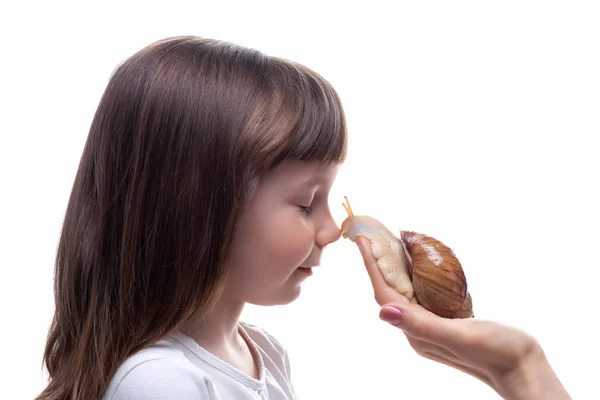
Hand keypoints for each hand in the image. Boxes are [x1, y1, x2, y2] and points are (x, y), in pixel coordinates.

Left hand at [356, 237, 570, 399]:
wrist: (524, 370)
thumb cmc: (497, 352)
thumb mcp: (461, 335)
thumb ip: (423, 325)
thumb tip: (385, 312)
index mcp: (417, 333)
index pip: (385, 295)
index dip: (372, 267)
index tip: (363, 241)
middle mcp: (419, 331)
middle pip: (390, 292)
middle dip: (378, 265)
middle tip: (372, 237)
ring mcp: (432, 328)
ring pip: (405, 293)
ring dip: (394, 269)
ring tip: (389, 245)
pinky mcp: (446, 324)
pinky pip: (421, 296)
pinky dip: (416, 277)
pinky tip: (420, 266)